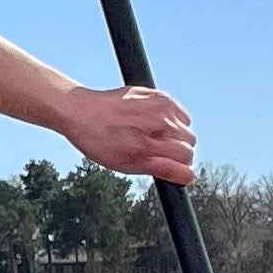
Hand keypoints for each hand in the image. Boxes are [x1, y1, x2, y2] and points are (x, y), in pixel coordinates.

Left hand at [65, 82, 194, 184]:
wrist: (82, 112)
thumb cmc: (99, 140)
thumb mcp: (126, 165)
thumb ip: (160, 170)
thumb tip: (185, 175)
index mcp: (147, 149)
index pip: (185, 167)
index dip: (180, 172)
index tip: (174, 170)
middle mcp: (157, 128)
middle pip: (189, 149)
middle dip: (179, 155)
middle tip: (159, 152)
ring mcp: (161, 110)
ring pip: (188, 131)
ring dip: (177, 137)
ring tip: (156, 137)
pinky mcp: (161, 96)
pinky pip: (182, 114)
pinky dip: (175, 121)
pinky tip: (157, 123)